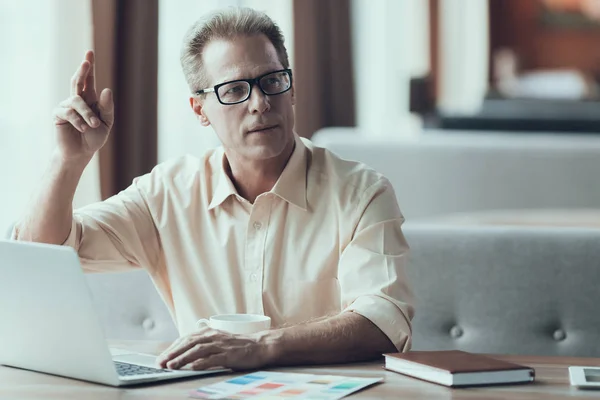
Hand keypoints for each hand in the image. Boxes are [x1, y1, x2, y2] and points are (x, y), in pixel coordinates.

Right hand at [53, 50, 113, 162]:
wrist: (81, 152)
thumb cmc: (94, 137)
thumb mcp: (106, 123)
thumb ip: (107, 107)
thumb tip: (107, 89)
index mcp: (90, 99)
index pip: (89, 80)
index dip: (89, 66)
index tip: (89, 52)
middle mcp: (78, 99)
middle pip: (79, 80)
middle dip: (83, 70)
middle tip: (86, 61)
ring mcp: (66, 105)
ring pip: (77, 100)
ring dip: (88, 113)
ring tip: (93, 125)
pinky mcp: (58, 114)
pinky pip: (69, 112)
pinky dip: (78, 120)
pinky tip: (82, 128)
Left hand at [156, 326, 272, 370]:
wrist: (260, 345)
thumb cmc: (239, 345)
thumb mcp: (219, 341)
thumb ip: (204, 344)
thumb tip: (185, 353)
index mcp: (209, 332)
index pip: (186, 338)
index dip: (172, 348)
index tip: (162, 357)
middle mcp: (213, 336)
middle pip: (188, 343)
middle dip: (173, 353)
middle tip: (161, 362)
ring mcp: (221, 345)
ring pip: (197, 350)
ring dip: (182, 358)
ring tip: (171, 365)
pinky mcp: (229, 355)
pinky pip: (213, 358)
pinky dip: (201, 362)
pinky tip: (192, 367)